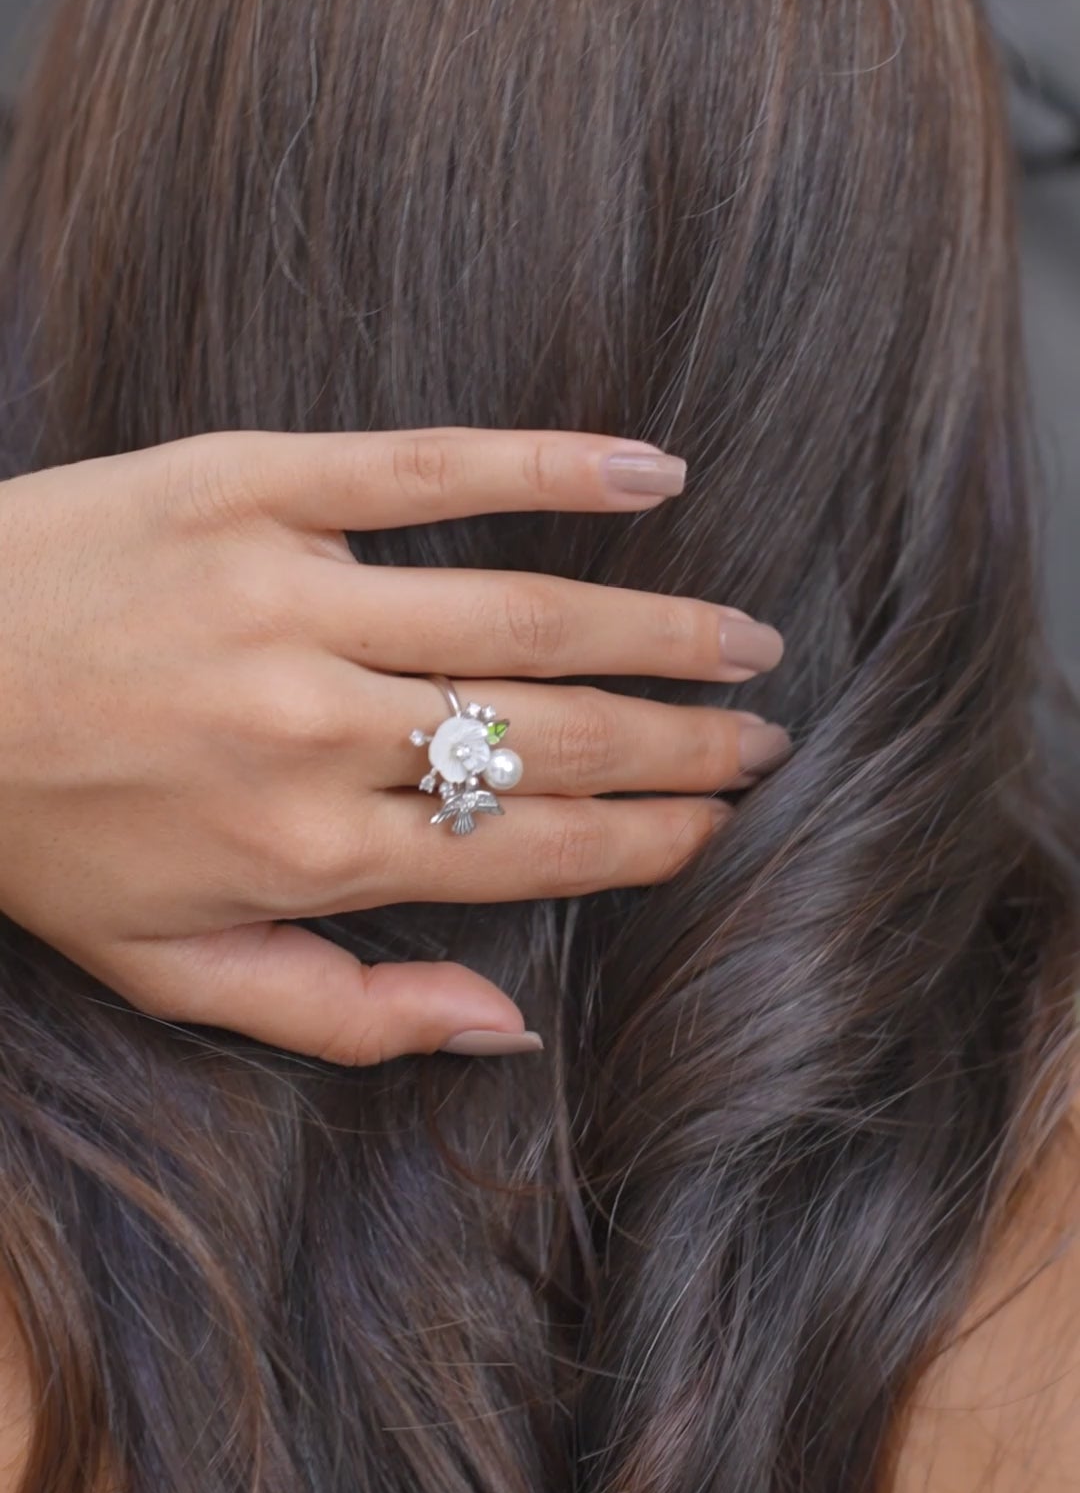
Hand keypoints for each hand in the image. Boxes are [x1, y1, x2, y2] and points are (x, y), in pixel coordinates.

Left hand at [0, 429, 785, 1064]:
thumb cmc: (36, 831)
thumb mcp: (168, 969)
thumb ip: (344, 1013)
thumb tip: (508, 1027)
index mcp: (302, 856)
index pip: (528, 850)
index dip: (647, 839)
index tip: (721, 824)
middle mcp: (313, 731)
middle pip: (552, 737)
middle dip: (682, 746)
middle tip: (768, 737)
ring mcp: (288, 598)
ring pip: (525, 614)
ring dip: (659, 630)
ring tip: (746, 642)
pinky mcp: (253, 486)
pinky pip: (431, 469)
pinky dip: (554, 465)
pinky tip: (654, 471)